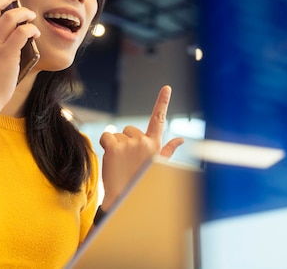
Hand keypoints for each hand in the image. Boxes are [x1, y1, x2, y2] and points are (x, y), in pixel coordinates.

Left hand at [99, 85, 183, 210]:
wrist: (124, 199)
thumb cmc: (141, 182)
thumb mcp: (157, 166)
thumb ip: (168, 150)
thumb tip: (181, 139)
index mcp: (155, 145)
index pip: (159, 119)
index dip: (163, 102)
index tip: (166, 88)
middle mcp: (144, 142)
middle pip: (130, 130)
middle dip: (126, 141)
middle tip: (128, 161)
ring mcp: (130, 144)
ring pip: (117, 135)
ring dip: (116, 146)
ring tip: (120, 164)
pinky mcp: (114, 147)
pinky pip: (106, 136)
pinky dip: (105, 144)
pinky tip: (111, 158)